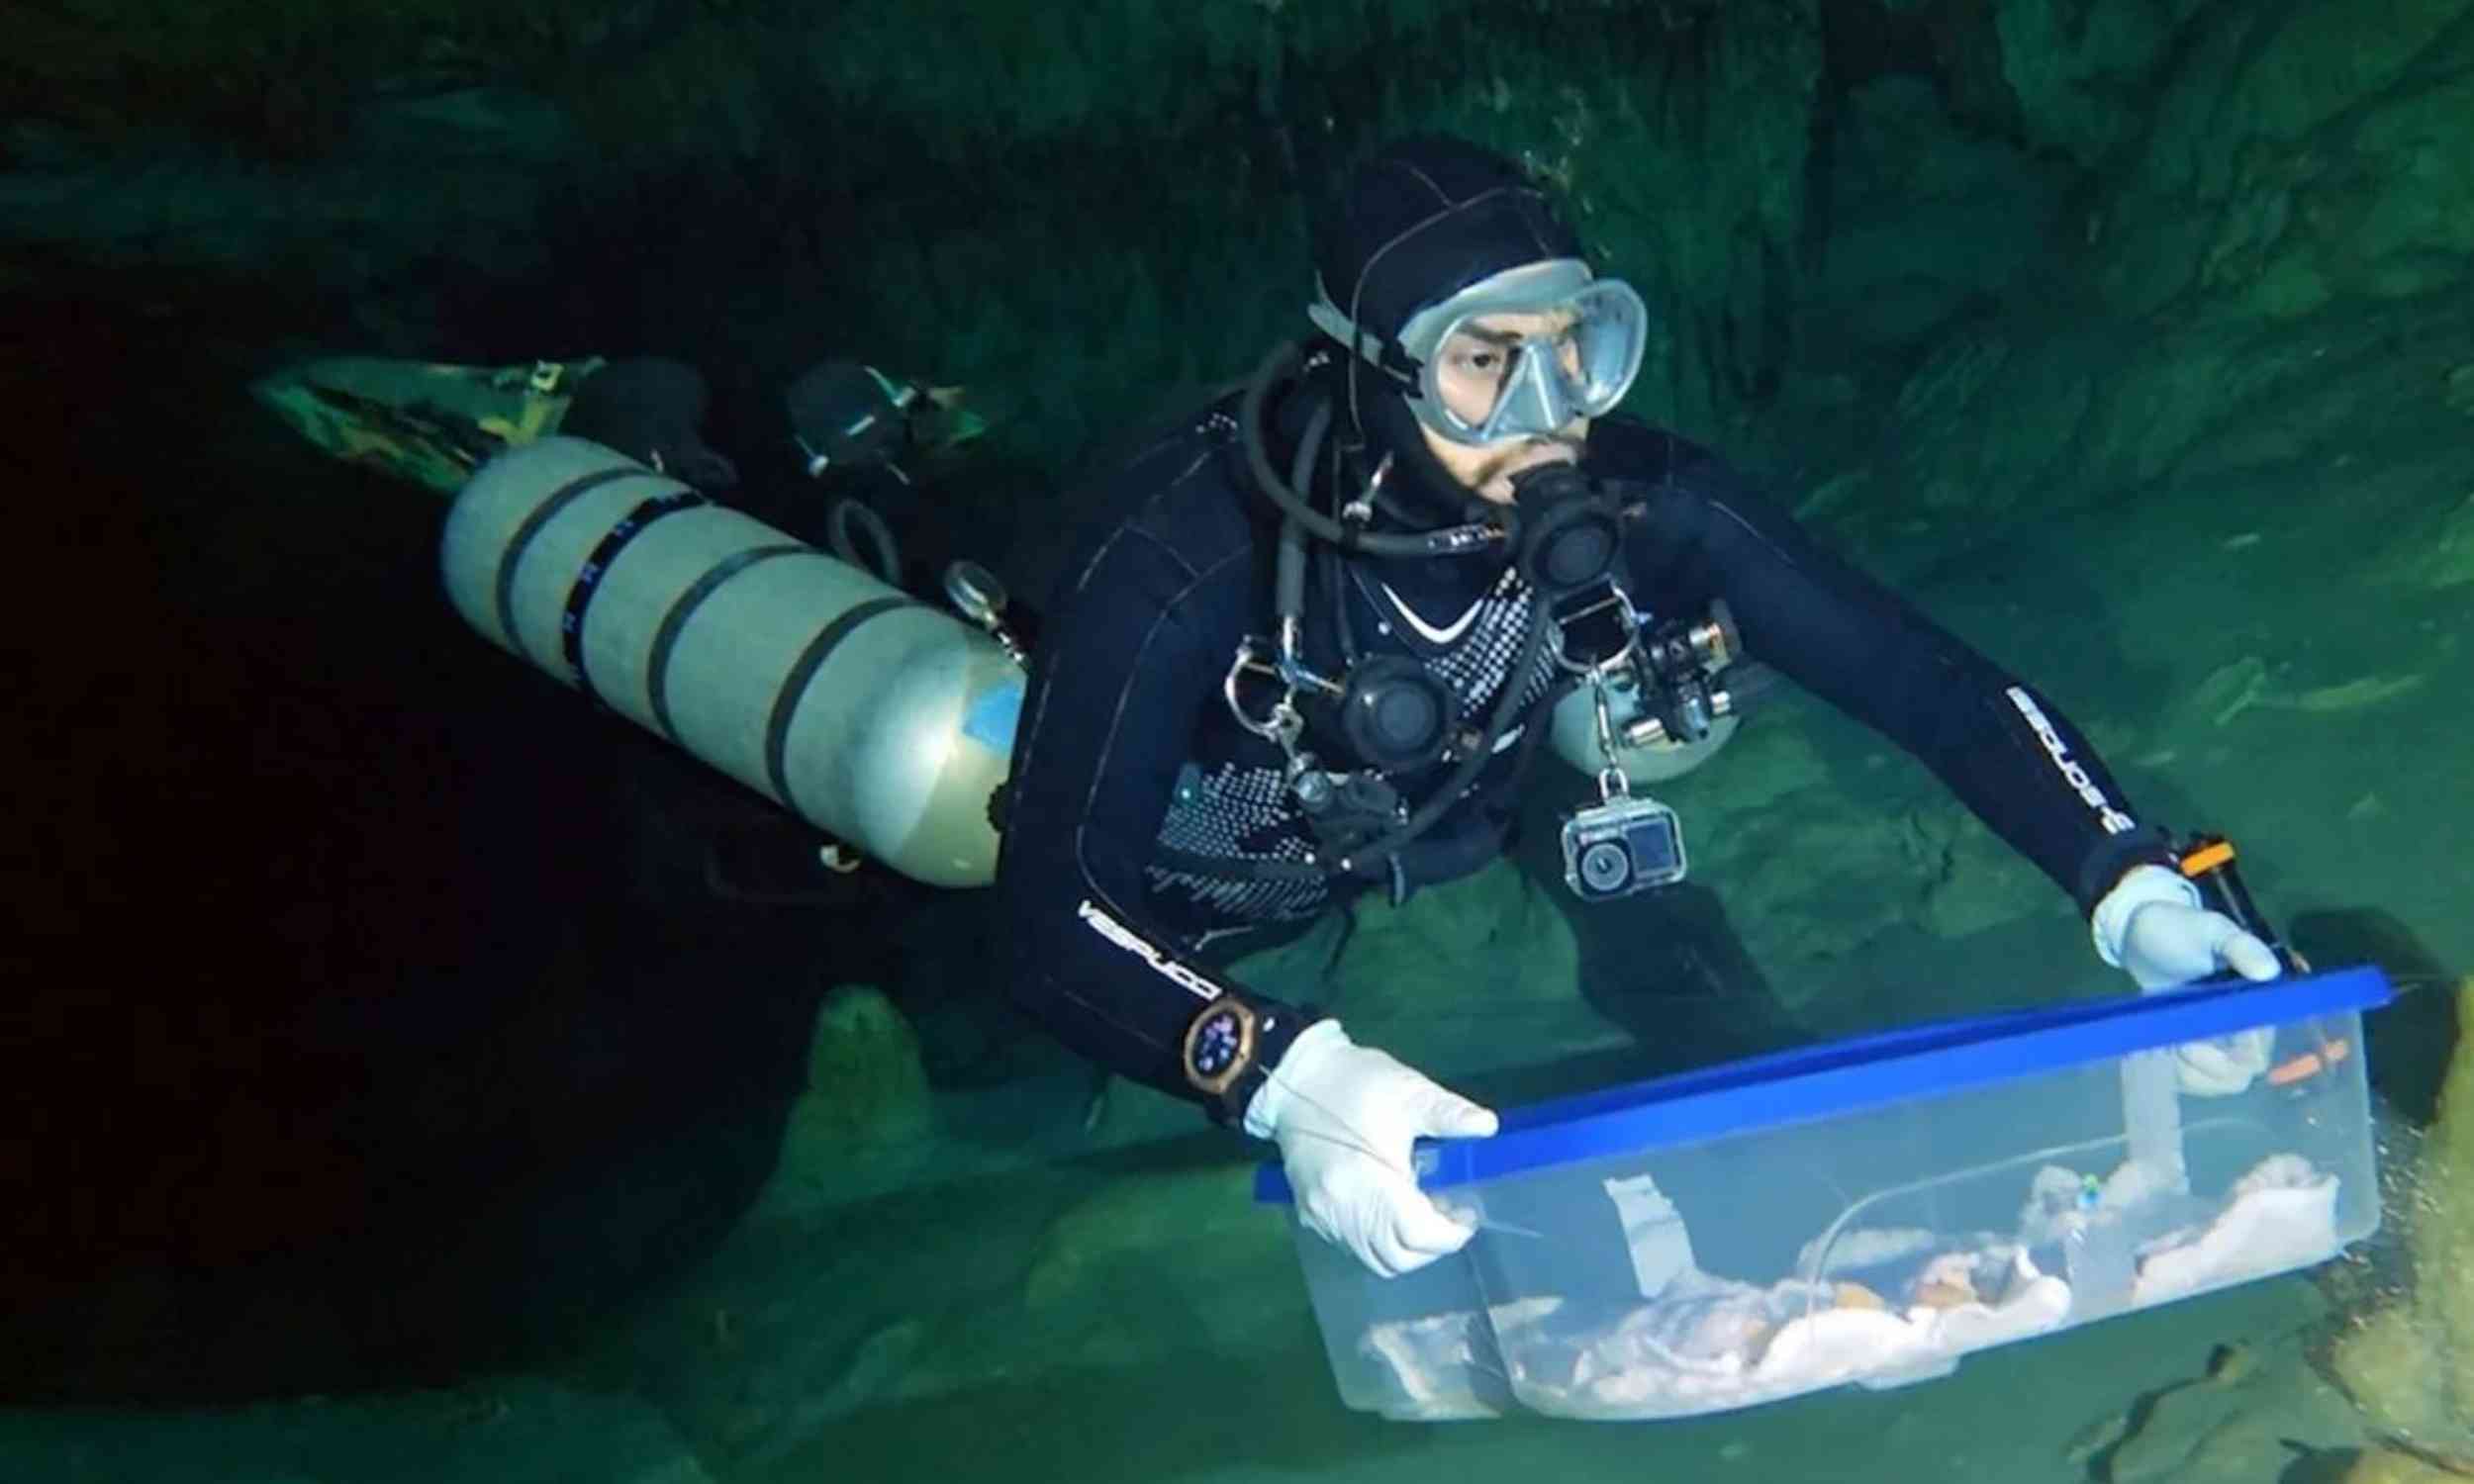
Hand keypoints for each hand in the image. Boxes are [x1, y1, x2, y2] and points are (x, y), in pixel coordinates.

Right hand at [1245, 1020, 1498, 1277]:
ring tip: (1424, 1211)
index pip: (1417, 1235)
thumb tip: (1488, 1126)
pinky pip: (1354, 1247)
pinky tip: (1393, 1209)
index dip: (1451, 1233)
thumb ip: (1449, 1113)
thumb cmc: (1356, 1083)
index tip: (1467, 1212)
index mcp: (1367, 1182)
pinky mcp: (1312, 1215)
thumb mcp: (1407, 1090)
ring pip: (1375, 1260)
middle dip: (1432, 1246)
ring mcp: (1324, 1217)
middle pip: (1397, 1258)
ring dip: (1407, 1247)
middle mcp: (1342, 1211)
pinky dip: (1382, 1240)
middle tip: (1451, 1214)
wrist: (1295, 1079)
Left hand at [2093, 864, 2283, 1095]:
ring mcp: (2213, 1039)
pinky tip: (2152, 1051)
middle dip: (2207, 1068)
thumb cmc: (2180, 927)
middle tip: (2177, 1046)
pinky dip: (2172, 1070)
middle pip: (2238, 1074)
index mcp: (2256, 1005)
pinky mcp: (2187, 1044)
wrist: (2140, 931)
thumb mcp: (2212, 930)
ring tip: (2164, 1045)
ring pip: (2214, 1081)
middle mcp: (2241, 1028)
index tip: (2198, 1043)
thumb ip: (2240, 947)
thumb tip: (2268, 971)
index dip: (2235, 1056)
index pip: (2259, 1052)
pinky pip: (2189, 1075)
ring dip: (2187, 1073)